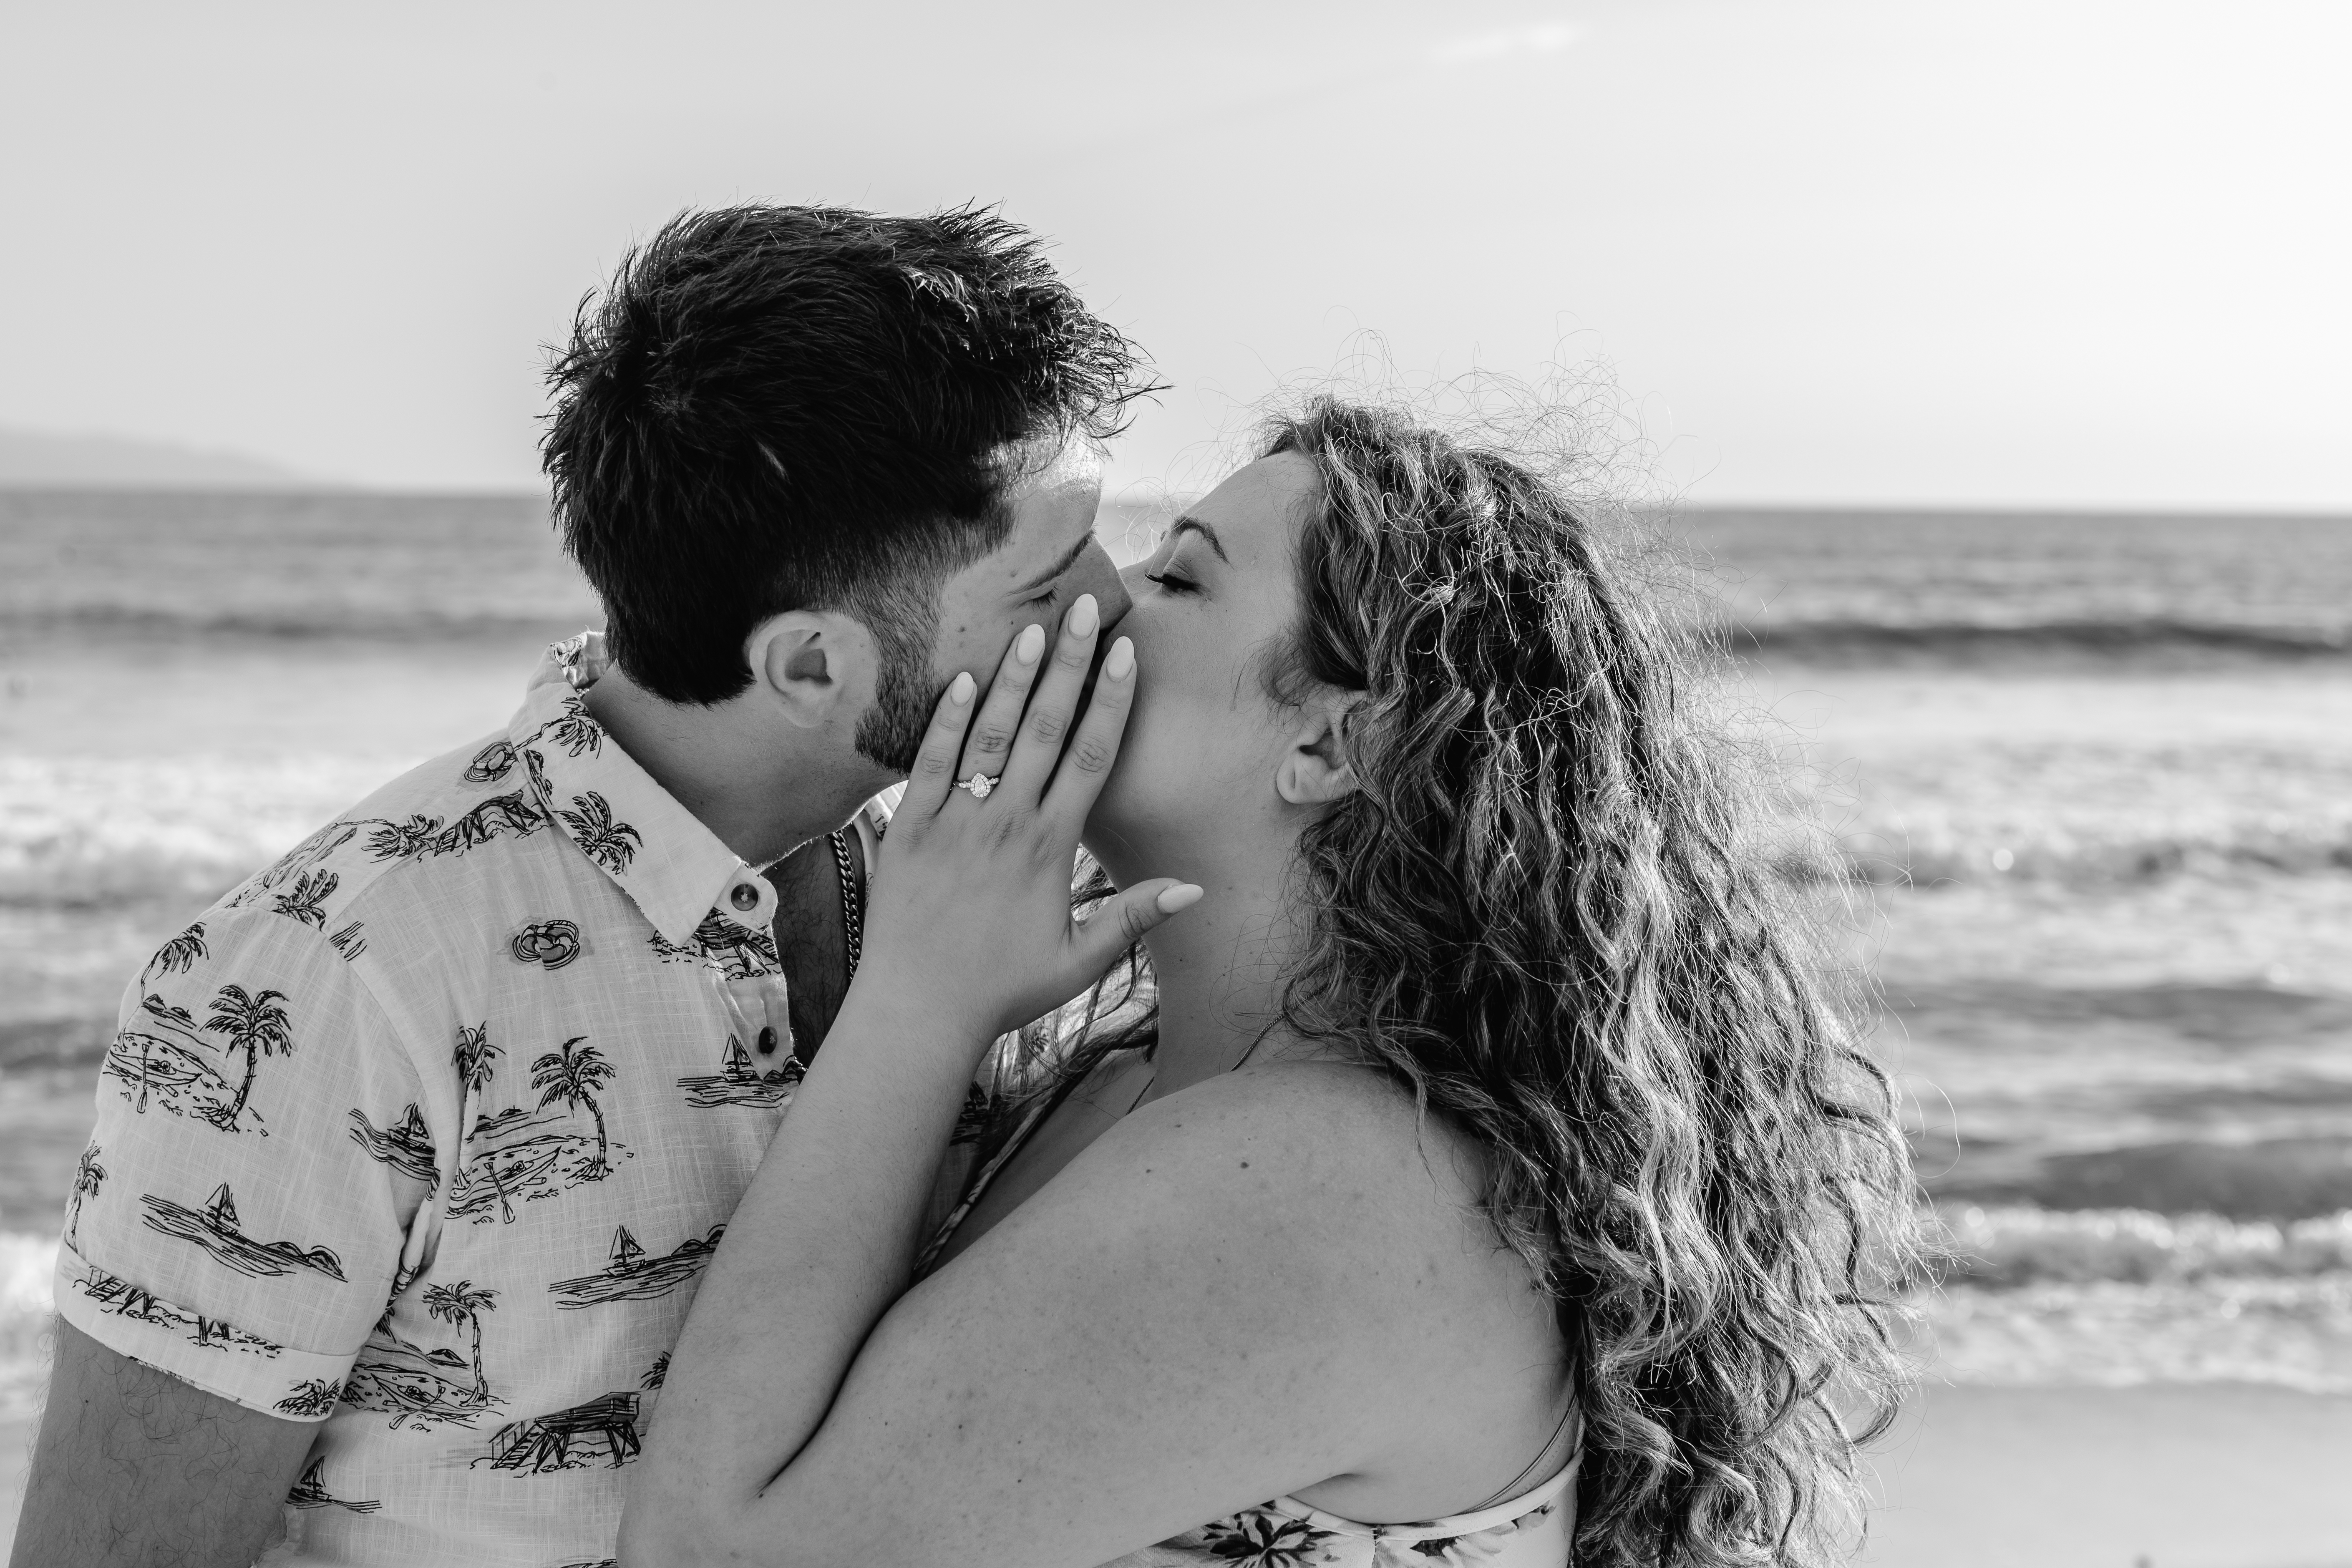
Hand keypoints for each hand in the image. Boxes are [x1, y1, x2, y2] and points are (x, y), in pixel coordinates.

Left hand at [859, 594, 1200, 1044]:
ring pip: (988, 735)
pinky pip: (929, 764)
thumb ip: (1134, 919)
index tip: (1126, 654)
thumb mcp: (1078, 962)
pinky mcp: (909, 828)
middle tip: (1086, 608)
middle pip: (1044, 728)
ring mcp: (955, 821)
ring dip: (1012, 678)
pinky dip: (945, 721)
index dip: (1111, 701)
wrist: (919, 1010)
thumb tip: (1195, 888)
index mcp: (1050, 848)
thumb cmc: (1003, 988)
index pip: (1090, 757)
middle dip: (1069, 665)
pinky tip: (961, 679)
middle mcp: (1005, 823)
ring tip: (1033, 628)